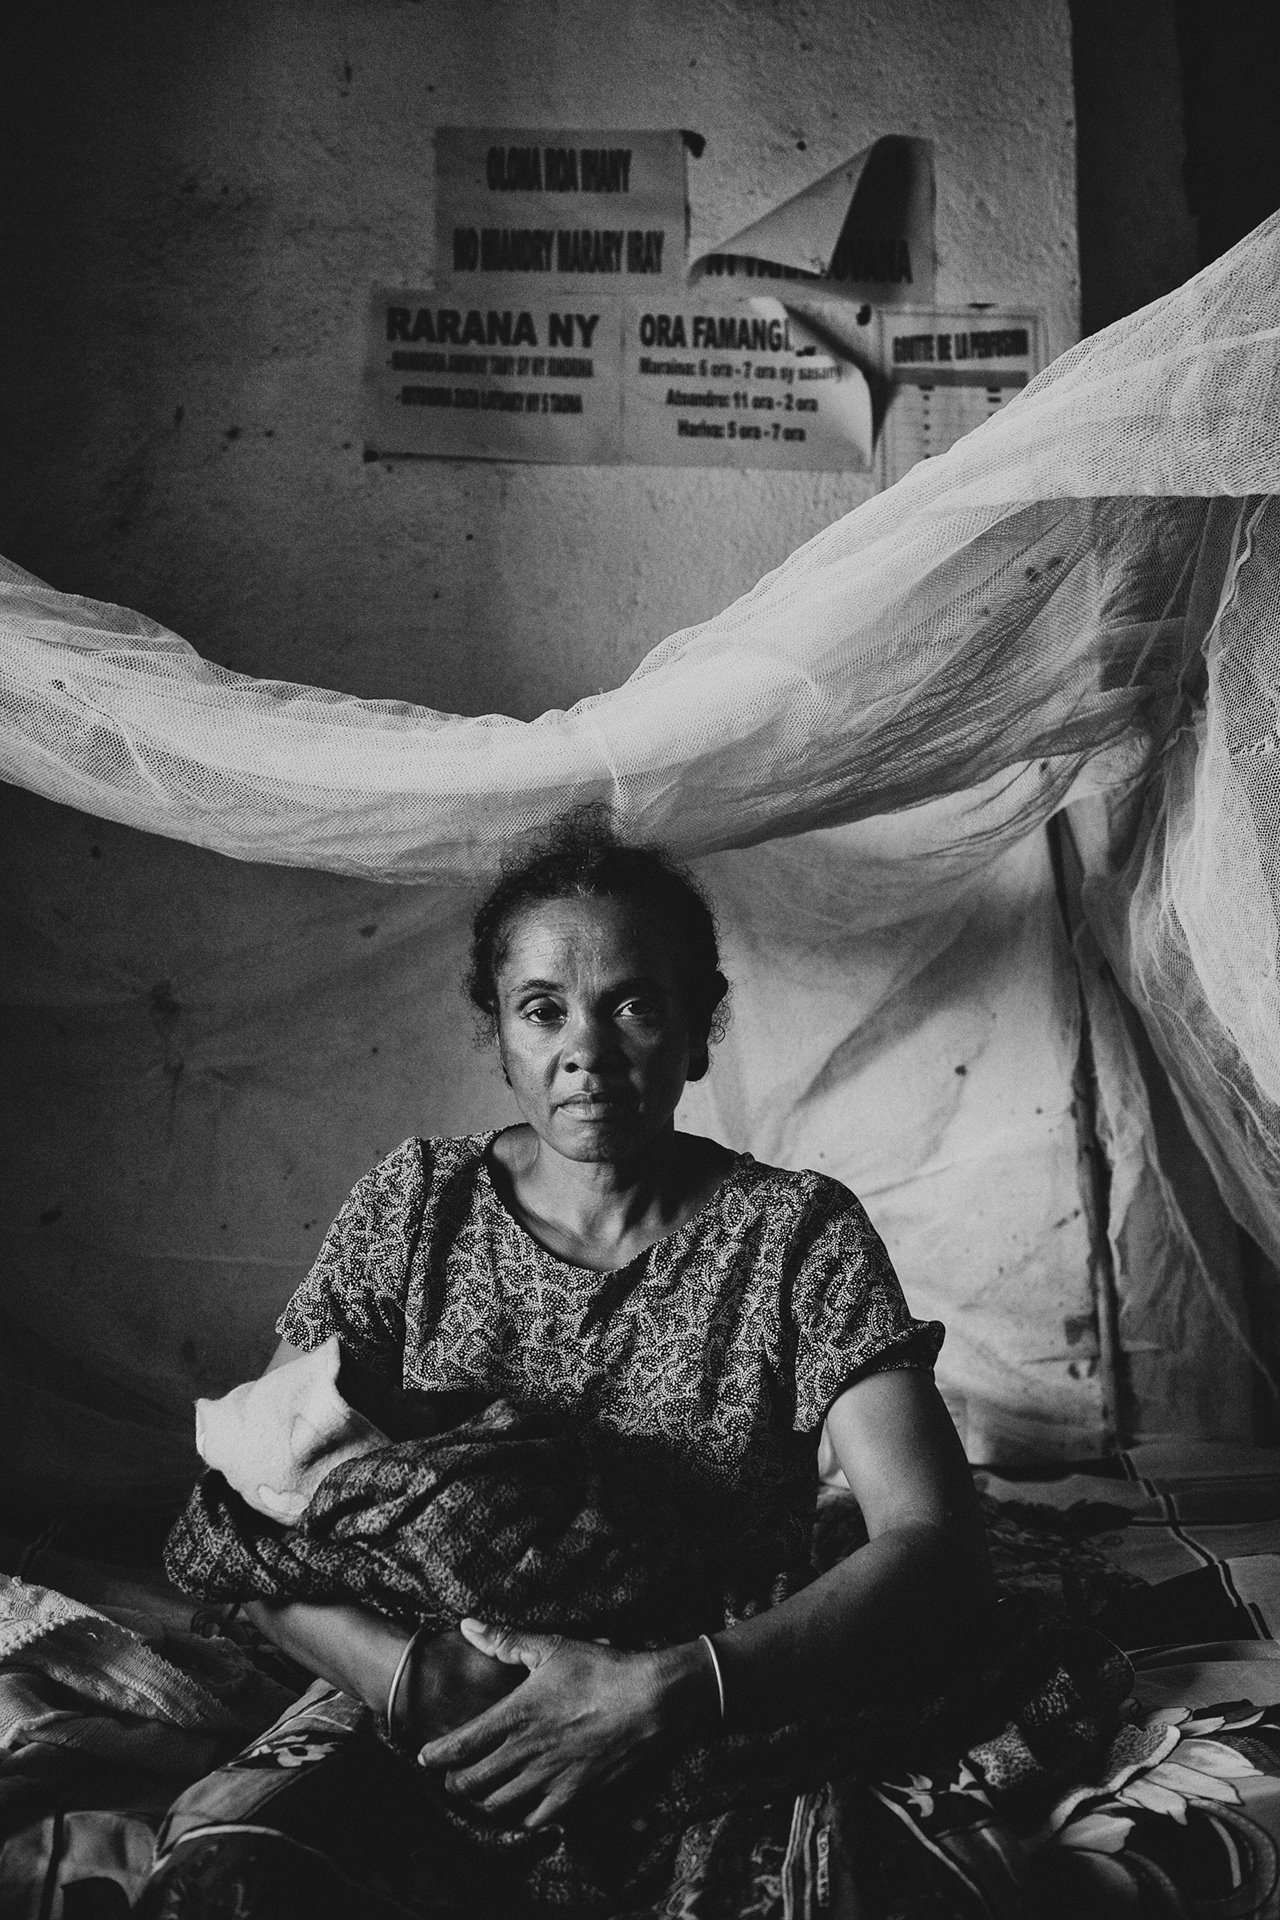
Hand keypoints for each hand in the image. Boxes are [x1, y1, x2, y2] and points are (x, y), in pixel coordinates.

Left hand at [414, 1620, 702, 1829]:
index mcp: (516, 1715)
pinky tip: (521, 1803)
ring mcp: (550, 1778)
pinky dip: (520, 1815)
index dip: (436, 1756)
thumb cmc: (600, 1669)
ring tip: (480, 1790)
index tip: (424, 1757)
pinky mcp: (575, 1796)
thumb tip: (467, 1625)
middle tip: (451, 1776)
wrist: (651, 1700)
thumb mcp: (551, 1646)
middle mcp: (527, 1752)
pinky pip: (534, 1819)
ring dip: (483, 1800)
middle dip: (454, 1783)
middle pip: (472, 1784)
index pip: (460, 1746)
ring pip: (498, 1805)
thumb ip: (505, 1640)